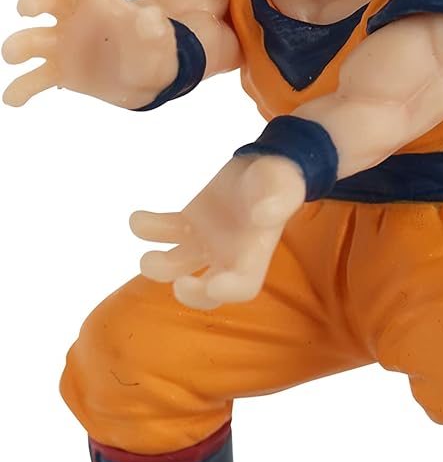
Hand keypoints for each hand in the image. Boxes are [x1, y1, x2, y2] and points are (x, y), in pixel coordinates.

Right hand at [2, 0, 176, 107]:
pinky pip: (34, 78)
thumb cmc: (153, 45)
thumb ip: (153, 25)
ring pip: (31, 40)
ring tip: (15, 56)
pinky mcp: (58, 71)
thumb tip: (150, 17)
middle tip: (26, 10)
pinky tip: (13, 98)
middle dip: (32, 0)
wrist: (148, 76)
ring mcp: (62, 44)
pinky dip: (20, 88)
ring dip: (17, 46)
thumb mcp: (160, 34)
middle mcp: (73, 16)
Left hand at [130, 154, 305, 307]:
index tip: (212, 284)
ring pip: (177, 266)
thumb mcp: (284, 184)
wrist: (261, 166)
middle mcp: (227, 257)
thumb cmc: (278, 179)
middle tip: (180, 285)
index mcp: (254, 254)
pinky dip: (148, 229)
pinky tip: (139, 220)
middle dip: (192, 294)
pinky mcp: (188, 224)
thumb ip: (279, 199)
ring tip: (147, 257)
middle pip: (207, 292)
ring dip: (159, 266)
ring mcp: (204, 243)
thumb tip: (264, 214)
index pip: (243, 286)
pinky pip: (165, 232)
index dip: (228, 291)